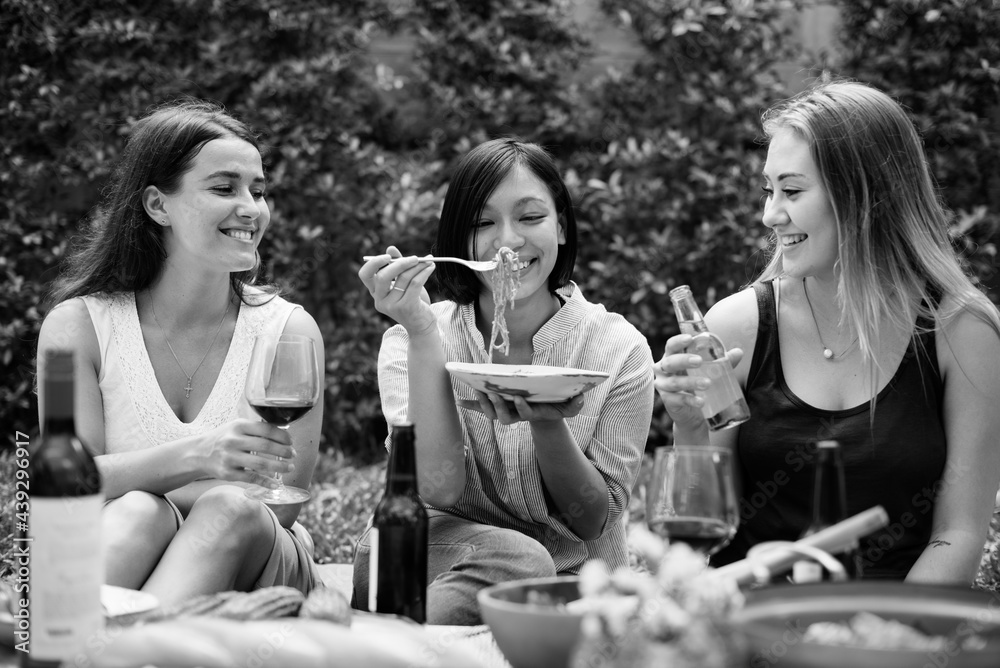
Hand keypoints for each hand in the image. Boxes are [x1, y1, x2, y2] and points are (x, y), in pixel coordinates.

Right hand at [197, 419, 293, 487]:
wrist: (199, 453)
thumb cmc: (224, 438)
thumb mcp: (237, 427)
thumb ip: (256, 429)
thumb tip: (284, 433)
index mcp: (239, 426)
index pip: (266, 429)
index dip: (282, 436)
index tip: (291, 441)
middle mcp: (233, 441)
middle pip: (265, 446)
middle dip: (284, 452)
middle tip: (293, 455)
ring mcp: (230, 458)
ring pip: (260, 464)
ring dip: (279, 467)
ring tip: (290, 467)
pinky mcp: (227, 473)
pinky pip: (250, 478)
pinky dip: (265, 482)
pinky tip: (276, 484)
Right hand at [358, 246, 435, 334]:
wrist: (422, 326)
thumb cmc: (412, 302)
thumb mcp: (403, 283)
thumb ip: (397, 266)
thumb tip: (390, 248)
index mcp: (375, 292)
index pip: (365, 275)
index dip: (374, 263)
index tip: (388, 256)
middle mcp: (380, 300)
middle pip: (383, 276)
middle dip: (400, 263)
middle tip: (415, 258)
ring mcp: (392, 305)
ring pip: (404, 278)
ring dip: (418, 266)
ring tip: (428, 261)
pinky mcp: (407, 307)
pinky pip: (415, 283)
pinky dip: (424, 272)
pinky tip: (431, 267)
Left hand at [458, 391, 585, 424]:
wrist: (545, 413)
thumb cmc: (557, 406)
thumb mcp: (570, 407)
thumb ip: (576, 404)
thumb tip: (581, 398)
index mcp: (532, 414)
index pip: (525, 414)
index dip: (521, 408)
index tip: (519, 398)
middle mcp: (517, 415)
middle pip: (503, 416)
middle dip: (497, 406)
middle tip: (492, 394)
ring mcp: (506, 411)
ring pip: (491, 412)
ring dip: (482, 403)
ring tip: (477, 390)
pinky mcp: (498, 406)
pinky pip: (482, 408)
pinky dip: (470, 405)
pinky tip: (458, 401)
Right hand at [653, 334, 742, 430]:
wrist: (693, 413)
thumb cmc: (697, 384)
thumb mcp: (709, 371)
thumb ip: (722, 362)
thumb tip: (738, 352)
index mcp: (672, 358)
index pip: (671, 346)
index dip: (678, 341)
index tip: (690, 339)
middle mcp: (664, 371)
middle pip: (670, 362)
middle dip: (684, 360)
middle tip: (699, 361)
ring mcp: (663, 386)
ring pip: (675, 382)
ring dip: (691, 382)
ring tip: (707, 384)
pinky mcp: (668, 401)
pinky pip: (677, 399)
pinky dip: (690, 400)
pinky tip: (701, 401)